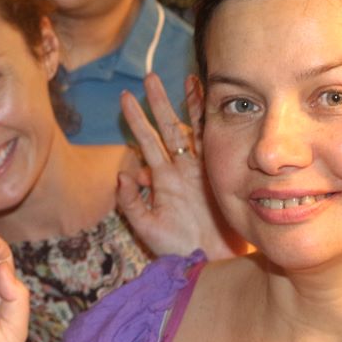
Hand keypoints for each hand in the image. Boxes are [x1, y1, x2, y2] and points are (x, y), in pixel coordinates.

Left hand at [117, 74, 242, 257]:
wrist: (208, 264)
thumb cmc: (177, 250)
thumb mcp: (146, 227)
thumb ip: (131, 202)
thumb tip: (122, 173)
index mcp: (162, 180)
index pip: (146, 142)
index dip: (136, 120)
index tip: (125, 97)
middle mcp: (180, 169)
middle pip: (167, 128)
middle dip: (158, 103)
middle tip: (149, 77)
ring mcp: (200, 170)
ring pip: (192, 130)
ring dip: (187, 106)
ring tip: (184, 79)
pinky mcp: (218, 174)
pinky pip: (214, 143)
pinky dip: (211, 122)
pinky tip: (212, 101)